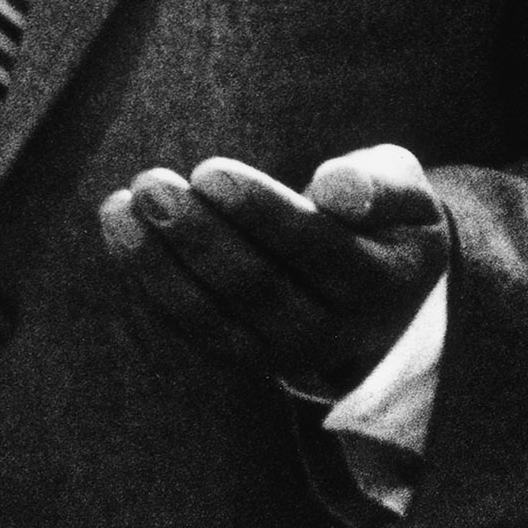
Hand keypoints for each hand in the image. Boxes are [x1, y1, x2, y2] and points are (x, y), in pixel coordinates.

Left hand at [97, 144, 450, 399]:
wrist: (379, 296)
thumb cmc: (384, 219)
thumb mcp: (405, 192)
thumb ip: (379, 184)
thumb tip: (332, 189)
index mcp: (385, 284)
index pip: (317, 249)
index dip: (260, 212)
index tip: (209, 170)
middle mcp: (337, 333)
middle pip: (258, 288)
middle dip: (198, 235)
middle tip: (151, 184)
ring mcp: (287, 355)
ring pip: (216, 316)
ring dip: (160, 262)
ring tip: (123, 204)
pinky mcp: (245, 357)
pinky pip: (192, 326)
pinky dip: (152, 281)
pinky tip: (122, 229)